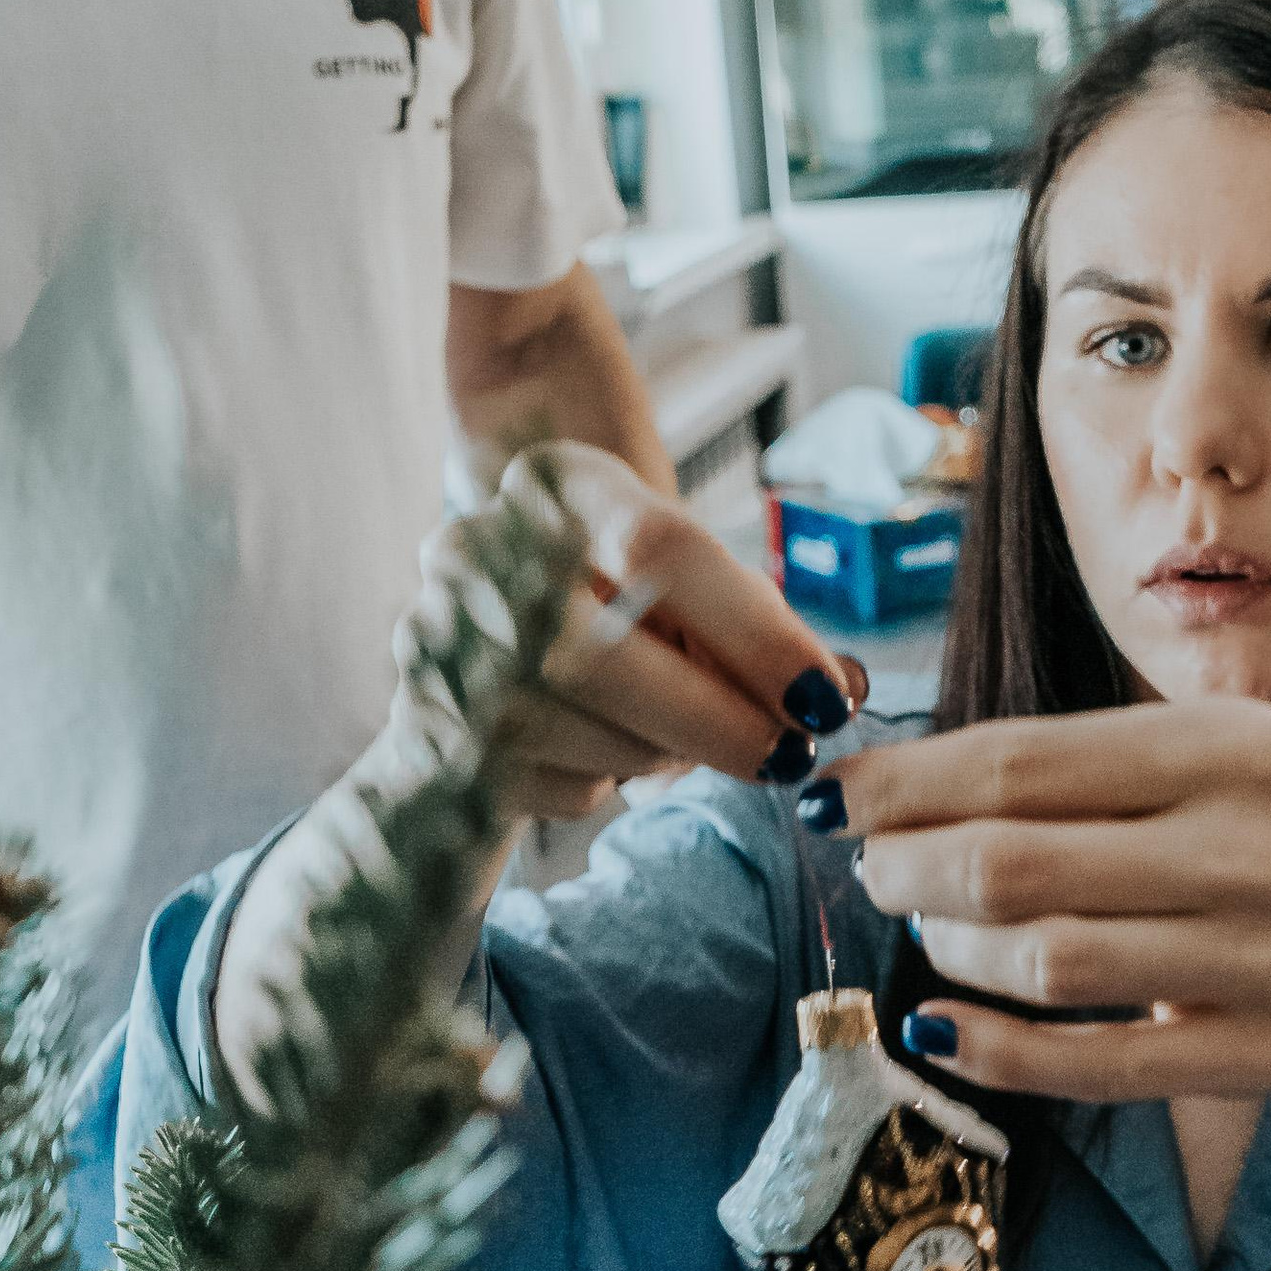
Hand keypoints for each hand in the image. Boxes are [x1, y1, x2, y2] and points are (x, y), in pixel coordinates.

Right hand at [391, 444, 861, 828]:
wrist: (470, 659)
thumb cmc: (609, 612)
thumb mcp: (673, 590)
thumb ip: (750, 628)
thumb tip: (836, 690)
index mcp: (553, 484)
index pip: (658, 550)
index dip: (754, 634)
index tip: (823, 699)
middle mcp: (474, 550)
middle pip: (610, 656)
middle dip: (718, 720)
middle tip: (786, 756)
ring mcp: (442, 648)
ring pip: (590, 733)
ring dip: (662, 754)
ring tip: (667, 734)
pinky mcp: (434, 740)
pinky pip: (564, 787)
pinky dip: (607, 783)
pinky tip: (595, 753)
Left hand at [828, 697, 1270, 1098]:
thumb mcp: (1211, 769)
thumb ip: (1074, 768)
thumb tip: (887, 783)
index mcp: (1235, 744)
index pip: (1024, 762)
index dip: (905, 786)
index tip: (830, 802)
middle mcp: (1262, 841)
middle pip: (1020, 863)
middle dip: (912, 871)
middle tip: (876, 875)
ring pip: (1052, 962)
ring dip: (957, 953)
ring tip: (932, 937)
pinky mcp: (1270, 1053)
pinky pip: (1103, 1064)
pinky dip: (1001, 1053)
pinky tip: (943, 1033)